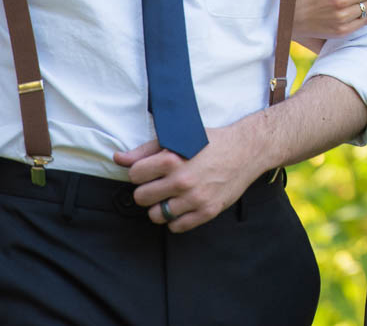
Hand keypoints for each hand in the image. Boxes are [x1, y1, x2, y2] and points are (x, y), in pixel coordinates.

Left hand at [112, 123, 267, 232]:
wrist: (247, 150)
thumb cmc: (212, 142)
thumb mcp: (179, 139)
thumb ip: (146, 150)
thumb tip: (119, 159)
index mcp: (172, 159)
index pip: (134, 176)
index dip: (140, 173)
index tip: (149, 171)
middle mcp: (182, 181)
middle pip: (141, 198)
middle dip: (147, 190)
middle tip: (159, 184)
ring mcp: (195, 199)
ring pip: (156, 215)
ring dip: (160, 206)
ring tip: (170, 196)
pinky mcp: (206, 212)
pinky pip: (176, 226)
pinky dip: (176, 219)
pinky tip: (183, 205)